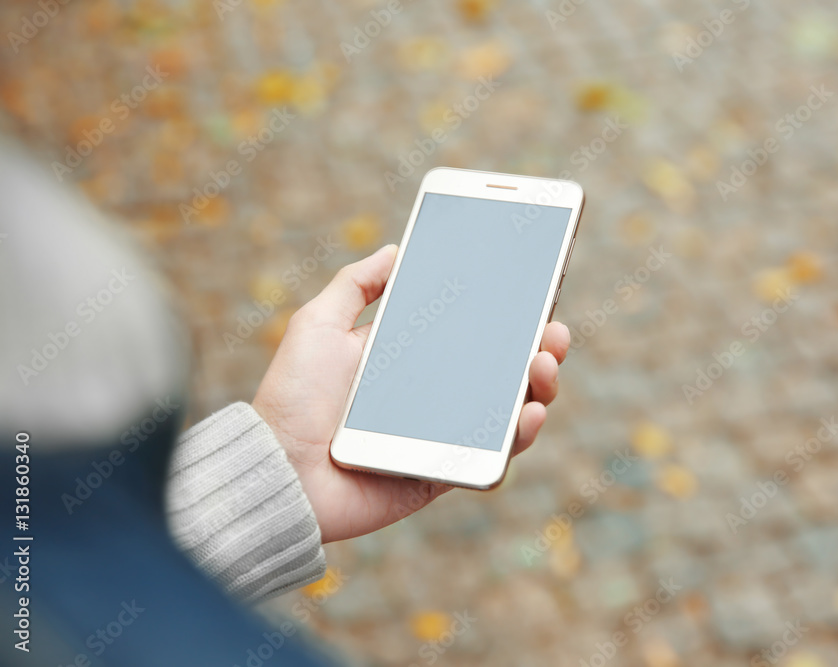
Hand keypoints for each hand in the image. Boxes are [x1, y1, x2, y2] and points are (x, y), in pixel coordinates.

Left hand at [252, 244, 569, 542]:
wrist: (278, 468)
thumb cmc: (292, 397)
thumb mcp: (319, 324)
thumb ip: (356, 285)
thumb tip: (395, 248)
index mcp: (408, 359)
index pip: (470, 334)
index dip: (505, 316)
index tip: (532, 293)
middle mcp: (432, 395)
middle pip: (500, 371)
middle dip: (536, 349)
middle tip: (552, 332)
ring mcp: (441, 435)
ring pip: (506, 411)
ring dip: (537, 387)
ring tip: (543, 366)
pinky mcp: (443, 471)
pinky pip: (491, 455)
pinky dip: (517, 436)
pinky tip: (528, 413)